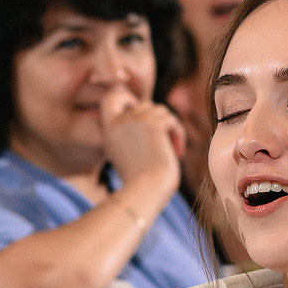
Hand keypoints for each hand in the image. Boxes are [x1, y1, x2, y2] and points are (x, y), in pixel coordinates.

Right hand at [98, 86, 184, 204]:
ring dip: (170, 128)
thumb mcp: (126, 154)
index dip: (125, 97)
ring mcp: (136, 121)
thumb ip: (130, 133)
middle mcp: (120, 122)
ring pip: (161, 111)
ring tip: (174, 149)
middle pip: (145, 104)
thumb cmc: (140, 180)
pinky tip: (179, 153)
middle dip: (158, 120)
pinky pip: (172, 121)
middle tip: (166, 142)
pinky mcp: (154, 125)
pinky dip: (179, 135)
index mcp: (108, 130)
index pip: (110, 98)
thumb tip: (146, 110)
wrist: (147, 190)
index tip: (137, 110)